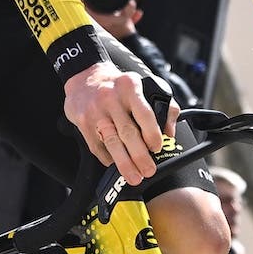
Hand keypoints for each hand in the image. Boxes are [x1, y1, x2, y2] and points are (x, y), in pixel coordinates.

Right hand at [64, 64, 169, 182]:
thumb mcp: (142, 86)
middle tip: (148, 170)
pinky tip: (116, 165)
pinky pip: (97, 146)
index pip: (144, 113)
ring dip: (124, 163)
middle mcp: (111, 98)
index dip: (152, 134)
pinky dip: (108, 159)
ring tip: (134, 177)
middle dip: (140, 156)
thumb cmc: (118, 86)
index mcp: (130, 87)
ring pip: (111, 142)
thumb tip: (169, 132)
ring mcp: (95, 111)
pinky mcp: (83, 122)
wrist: (84, 77)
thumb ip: (163, 106)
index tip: (157, 148)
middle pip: (127, 132)